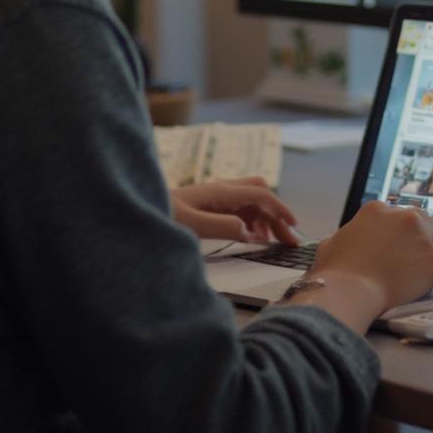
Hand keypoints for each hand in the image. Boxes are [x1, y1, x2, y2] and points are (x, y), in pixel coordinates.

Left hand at [171, 177, 299, 245]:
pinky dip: (252, 221)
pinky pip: (240, 209)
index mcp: (221, 191)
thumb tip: (250, 231)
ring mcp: (217, 196)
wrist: (139, 207)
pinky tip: (252, 238)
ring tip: (273, 242)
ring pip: (252, 202)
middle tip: (288, 239)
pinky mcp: (211, 205)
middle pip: (260, 193)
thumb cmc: (162, 215)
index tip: (294, 226)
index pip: (260, 193)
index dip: (280, 208)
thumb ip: (221, 226)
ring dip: (266, 219)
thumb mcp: (191, 225)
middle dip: (277, 213)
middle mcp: (222, 189)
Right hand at [309, 202, 432, 313]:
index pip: (401, 213)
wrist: (346, 289)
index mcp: (377, 210)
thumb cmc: (335, 272)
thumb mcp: (332, 244)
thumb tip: (343, 243)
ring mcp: (422, 236)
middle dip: (428, 233)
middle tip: (426, 251)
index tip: (407, 239)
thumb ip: (345, 237)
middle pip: (428, 219)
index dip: (406, 229)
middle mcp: (402, 217)